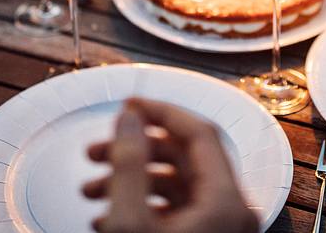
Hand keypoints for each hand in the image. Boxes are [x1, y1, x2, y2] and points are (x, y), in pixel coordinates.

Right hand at [84, 98, 258, 232]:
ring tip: (91, 191)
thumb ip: (128, 166)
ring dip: (131, 181)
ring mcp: (222, 228)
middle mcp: (233, 212)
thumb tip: (128, 117)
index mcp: (228, 201)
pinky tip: (107, 216)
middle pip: (185, 158)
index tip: (127, 105)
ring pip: (176, 186)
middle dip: (135, 151)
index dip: (160, 111)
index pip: (199, 131)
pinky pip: (177, 211)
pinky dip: (143, 206)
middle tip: (96, 151)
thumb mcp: (131, 223)